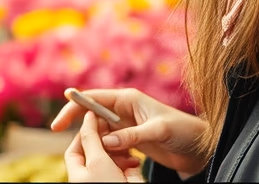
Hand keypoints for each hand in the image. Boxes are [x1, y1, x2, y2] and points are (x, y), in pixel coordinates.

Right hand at [51, 89, 208, 177]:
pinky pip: (109, 145)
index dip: (75, 105)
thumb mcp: (159, 131)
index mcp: (129, 98)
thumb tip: (107, 141)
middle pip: (91, 114)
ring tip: (95, 152)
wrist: (199, 146)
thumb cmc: (183, 130)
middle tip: (59, 135)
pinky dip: (105, 152)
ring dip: (93, 142)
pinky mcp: (131, 139)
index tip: (59, 119)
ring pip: (99, 132)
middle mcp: (125, 109)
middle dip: (77, 125)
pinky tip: (110, 159)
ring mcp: (127, 125)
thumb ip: (133, 135)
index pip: (95, 98)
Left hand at [66, 111, 139, 182]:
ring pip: (112, 160)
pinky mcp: (123, 182)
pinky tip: (135, 164)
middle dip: (107, 142)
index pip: (75, 147)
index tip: (97, 117)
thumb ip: (92, 139)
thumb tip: (87, 116)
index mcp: (77, 174)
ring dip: (121, 153)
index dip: (85, 131)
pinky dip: (129, 163)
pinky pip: (124, 169)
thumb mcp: (97, 162)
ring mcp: (106, 180)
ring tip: (129, 154)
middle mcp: (90, 178)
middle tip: (116, 132)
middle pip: (95, 152)